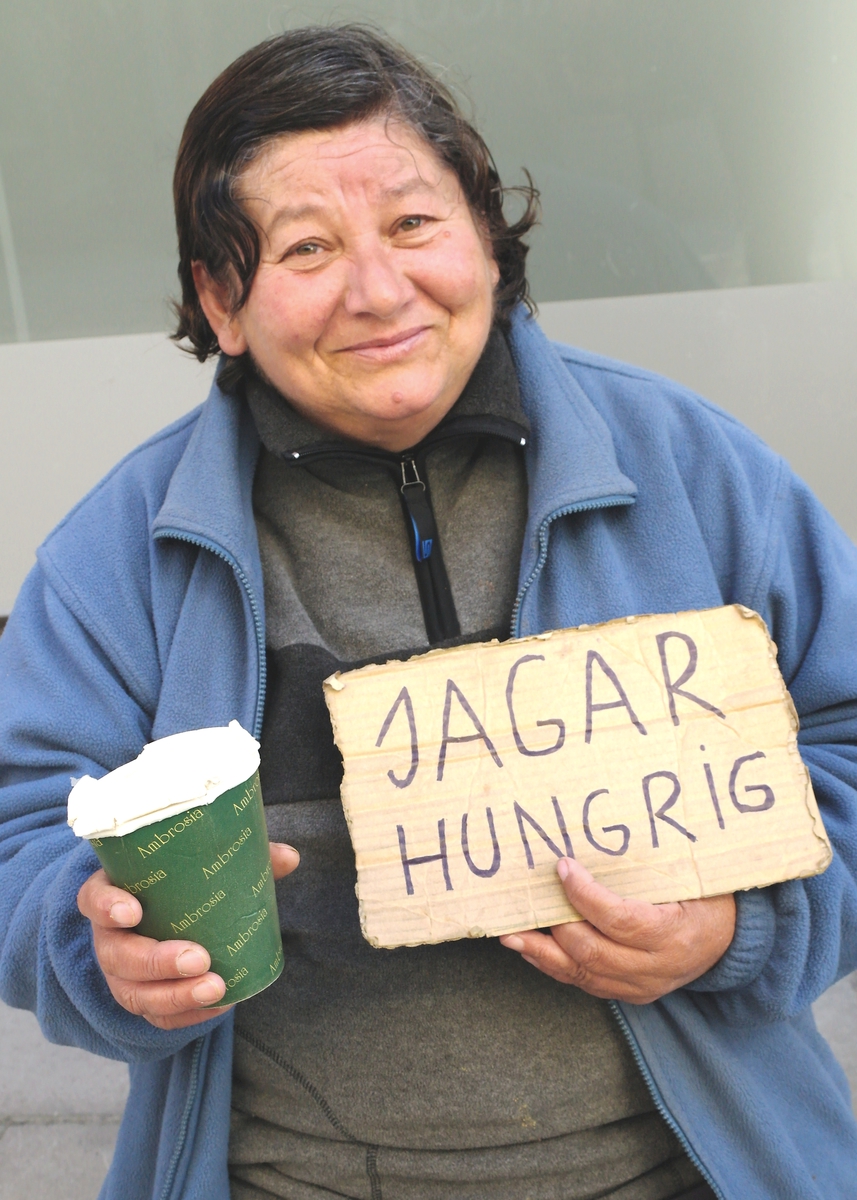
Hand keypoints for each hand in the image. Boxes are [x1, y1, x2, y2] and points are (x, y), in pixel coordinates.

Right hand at [77, 842, 298, 1029]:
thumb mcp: (196, 868)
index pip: (93, 899)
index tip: (132, 910)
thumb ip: (240, 859)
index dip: (107, 906)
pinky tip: (218, 1006)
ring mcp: (120, 974)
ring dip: (175, 996)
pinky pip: (155, 1017)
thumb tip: (289, 857)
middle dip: (156, 962)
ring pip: (134, 994)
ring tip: (216, 988)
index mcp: (114, 893)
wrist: (161, 916)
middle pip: (117, 956)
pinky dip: (186, 1016)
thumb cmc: (178, 884)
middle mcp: (109, 937)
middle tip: (199, 958)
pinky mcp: (141, 999)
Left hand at [499, 857, 735, 1003]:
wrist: (728, 941)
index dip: (585, 895)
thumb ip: (650, 865)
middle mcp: (656, 968)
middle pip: (593, 951)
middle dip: (556, 924)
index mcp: (675, 934)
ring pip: (583, 974)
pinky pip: (584, 982)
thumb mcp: (690, 877)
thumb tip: (600, 832)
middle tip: (528, 898)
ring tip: (511, 933)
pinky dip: (554, 965)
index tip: (563, 867)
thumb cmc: (706, 897)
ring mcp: (641, 986)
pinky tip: (531, 949)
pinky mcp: (629, 994)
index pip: (620, 920)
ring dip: (541, 952)